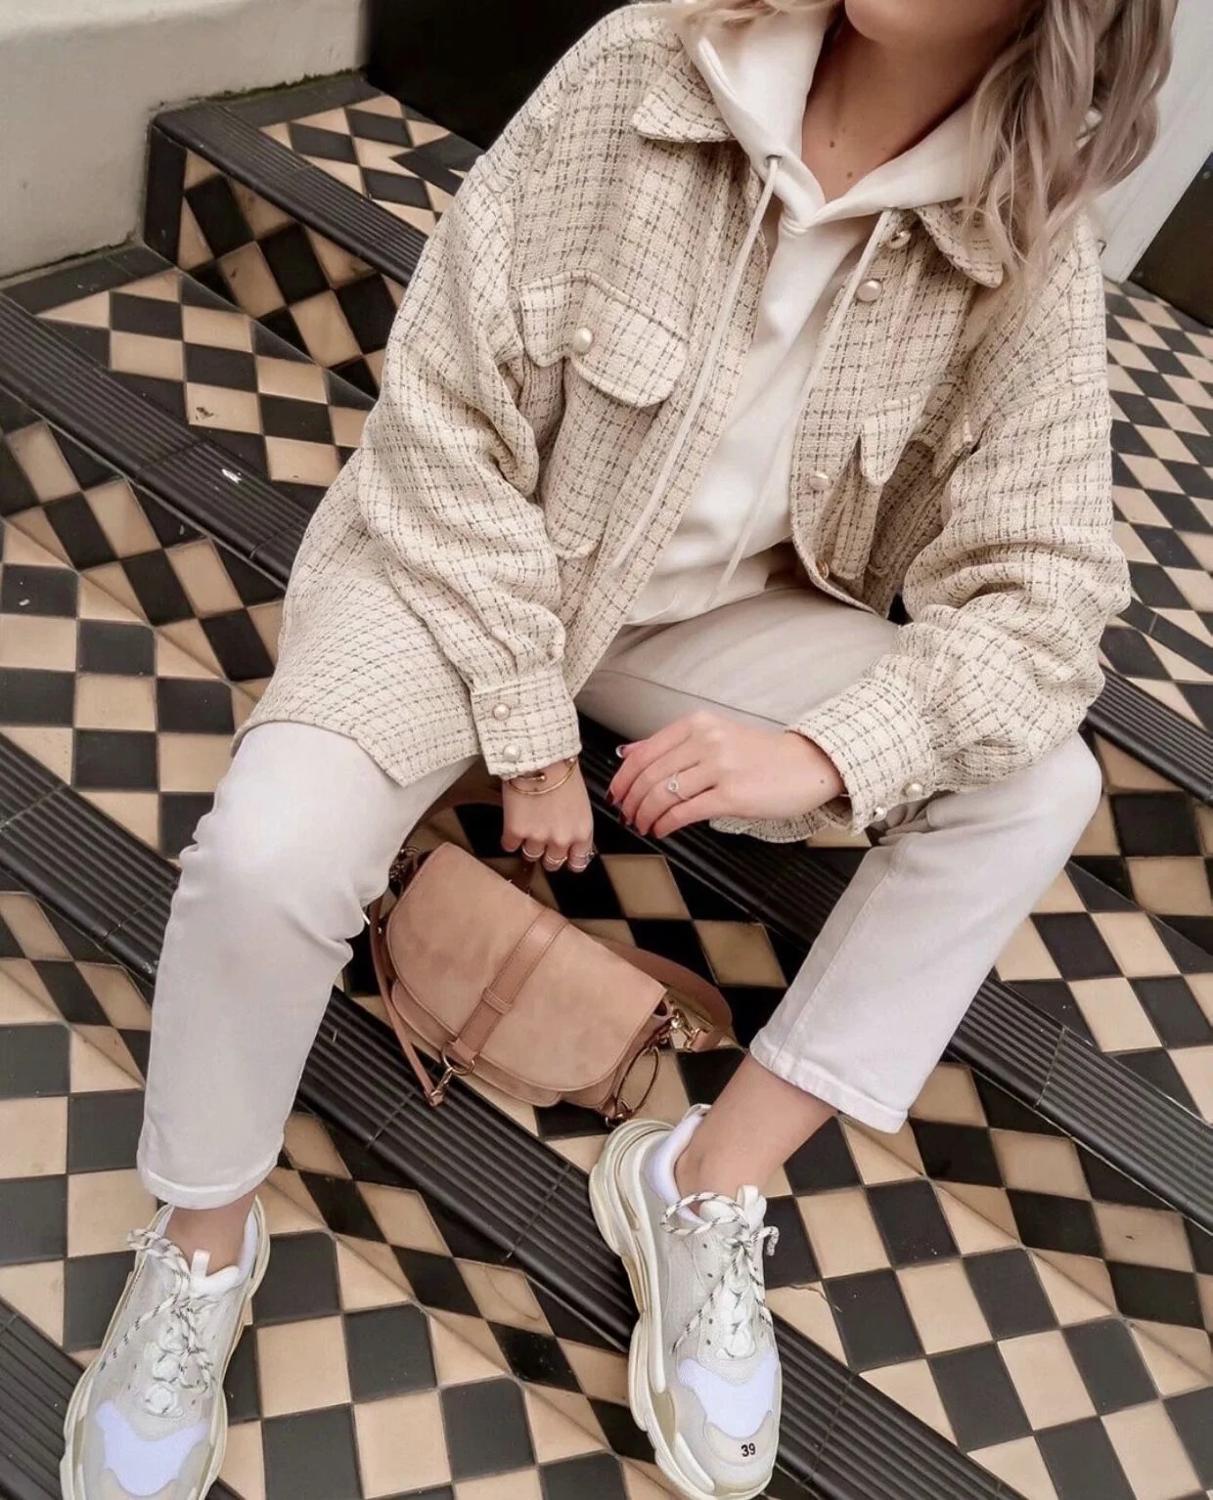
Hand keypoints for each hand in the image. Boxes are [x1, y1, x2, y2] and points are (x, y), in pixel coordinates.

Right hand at [501, 760, 595, 871]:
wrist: (540, 757)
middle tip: (542, 837)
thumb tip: (569, 834)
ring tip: (528, 824)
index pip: (578, 862)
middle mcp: (562, 840)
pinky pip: (509, 845)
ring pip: (530, 855)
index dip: (569, 859)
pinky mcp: (515, 832)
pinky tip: (513, 822)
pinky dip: (509, 837)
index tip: (565, 856)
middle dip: (547, 852)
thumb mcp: (581, 802)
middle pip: (552, 863)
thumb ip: (576, 824)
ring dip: (528, 843)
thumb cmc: (562, 770)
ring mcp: (537, 838)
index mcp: (582, 832)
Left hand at [608, 712, 844, 837]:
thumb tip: (628, 753)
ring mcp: (720, 767)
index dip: (622, 779)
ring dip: (646, 816)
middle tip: (626, 816)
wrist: (806, 765)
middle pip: (649, 776)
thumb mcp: (714, 735)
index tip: (615, 795)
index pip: (644, 752)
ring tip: (643, 825)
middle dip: (631, 801)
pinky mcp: (732, 795)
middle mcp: (706, 740)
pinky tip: (661, 830)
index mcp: (698, 724)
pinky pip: (685, 812)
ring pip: (663, 795)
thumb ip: (672, 744)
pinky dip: (665, 824)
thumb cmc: (760, 755)